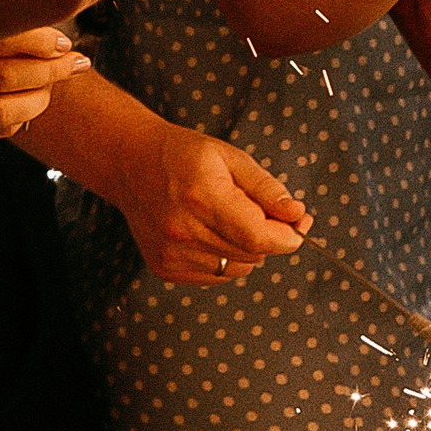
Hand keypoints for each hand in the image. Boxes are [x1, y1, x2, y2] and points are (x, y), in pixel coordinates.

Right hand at [0, 30, 89, 142]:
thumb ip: (4, 18)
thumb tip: (59, 33)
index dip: (39, 42)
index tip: (65, 43)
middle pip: (4, 77)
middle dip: (50, 71)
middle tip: (77, 63)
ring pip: (2, 112)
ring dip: (39, 100)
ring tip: (52, 85)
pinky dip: (23, 117)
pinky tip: (31, 99)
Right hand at [117, 128, 310, 283]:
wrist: (130, 162)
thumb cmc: (184, 154)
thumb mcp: (230, 157)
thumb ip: (266, 188)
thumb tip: (297, 216)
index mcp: (202, 197)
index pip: (259, 236)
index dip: (288, 236)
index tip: (300, 223)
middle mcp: (184, 231)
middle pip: (252, 254)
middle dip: (269, 236)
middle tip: (262, 209)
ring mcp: (171, 254)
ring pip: (238, 270)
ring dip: (247, 249)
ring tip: (229, 217)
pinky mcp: (165, 268)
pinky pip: (216, 276)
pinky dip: (226, 258)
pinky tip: (210, 231)